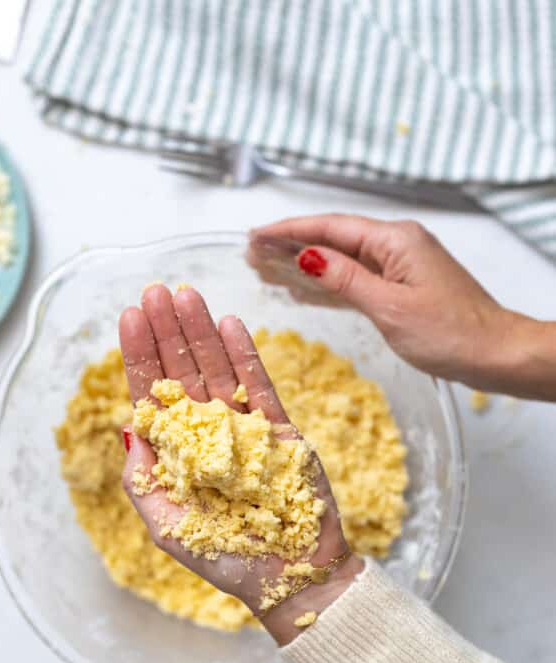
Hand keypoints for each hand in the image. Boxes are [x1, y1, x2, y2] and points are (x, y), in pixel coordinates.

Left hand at [118, 284, 362, 644]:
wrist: (289, 578)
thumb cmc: (225, 560)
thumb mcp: (167, 527)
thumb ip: (143, 481)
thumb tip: (126, 429)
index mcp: (177, 454)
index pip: (152, 395)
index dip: (140, 356)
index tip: (130, 316)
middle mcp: (206, 434)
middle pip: (181, 372)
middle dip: (166, 331)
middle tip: (155, 290)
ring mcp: (243, 429)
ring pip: (217, 369)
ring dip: (200, 331)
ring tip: (186, 293)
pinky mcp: (278, 431)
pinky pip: (259, 385)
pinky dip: (244, 354)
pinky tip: (229, 323)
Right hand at [249, 214, 555, 399]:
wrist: (494, 353)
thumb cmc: (450, 333)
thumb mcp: (389, 307)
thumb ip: (345, 280)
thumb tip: (307, 256)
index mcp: (395, 241)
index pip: (331, 228)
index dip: (290, 231)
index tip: (256, 236)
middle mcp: (397, 245)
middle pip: (333, 239)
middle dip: (291, 245)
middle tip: (251, 253)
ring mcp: (400, 266)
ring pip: (341, 260)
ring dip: (304, 264)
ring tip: (265, 270)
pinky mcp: (402, 288)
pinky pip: (355, 279)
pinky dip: (327, 284)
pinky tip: (302, 289)